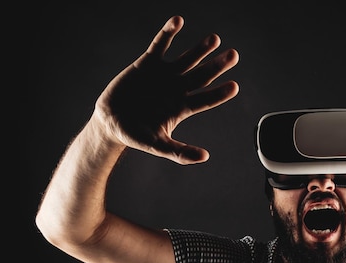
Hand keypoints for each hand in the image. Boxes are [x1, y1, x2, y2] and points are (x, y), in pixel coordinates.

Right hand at [92, 15, 238, 163]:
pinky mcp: (148, 63)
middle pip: (203, 76)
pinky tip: (178, 21)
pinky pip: (161, 45)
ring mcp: (165, 74)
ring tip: (215, 39)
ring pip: (187, 58)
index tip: (234, 86)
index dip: (220, 93)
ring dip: (200, 49)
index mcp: (183, 107)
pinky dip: (168, 33)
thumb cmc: (136, 135)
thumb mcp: (158, 145)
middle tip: (234, 55)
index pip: (206, 99)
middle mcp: (178, 88)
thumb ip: (179, 152)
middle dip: (217, 66)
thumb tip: (204, 158)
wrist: (111, 122)